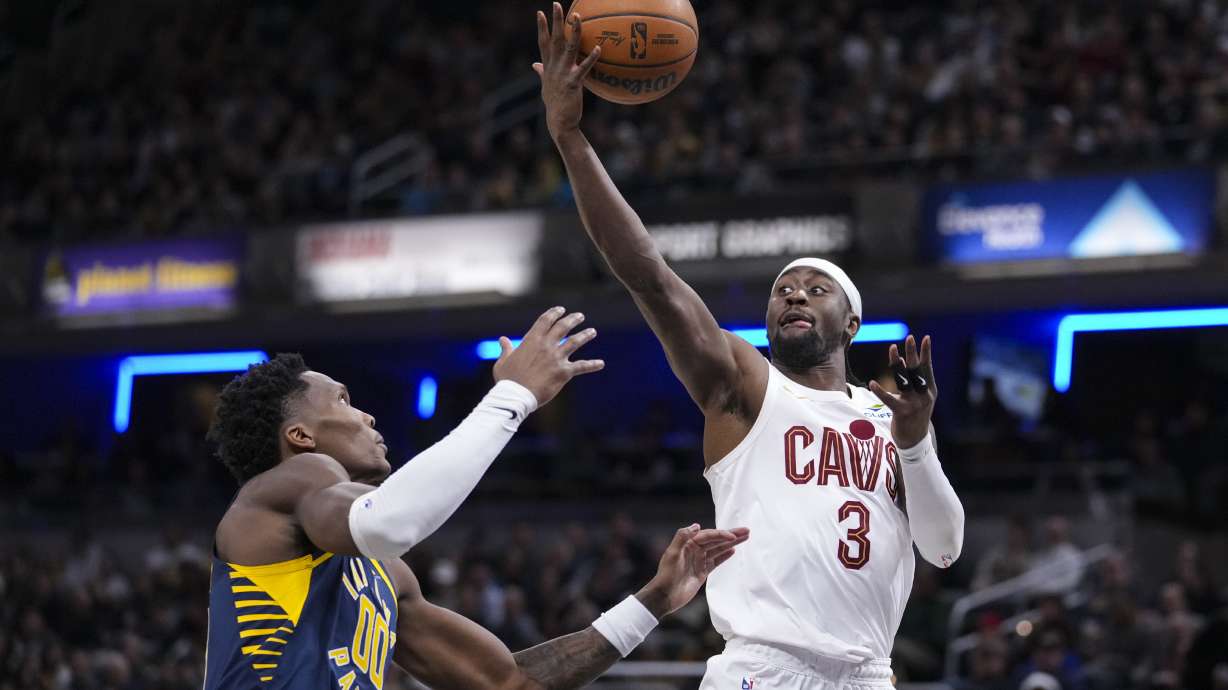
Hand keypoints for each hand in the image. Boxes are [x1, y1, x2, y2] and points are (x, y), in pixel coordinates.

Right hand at [493, 306, 603, 406]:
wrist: (516, 396)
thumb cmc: (508, 380)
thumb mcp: (503, 362)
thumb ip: (506, 349)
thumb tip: (503, 339)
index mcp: (531, 340)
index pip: (545, 321)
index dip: (554, 313)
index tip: (560, 309)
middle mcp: (546, 345)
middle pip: (563, 327)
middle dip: (572, 320)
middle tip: (580, 316)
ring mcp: (556, 358)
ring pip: (575, 342)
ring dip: (585, 335)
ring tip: (592, 331)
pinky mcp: (564, 372)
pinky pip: (581, 366)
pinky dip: (592, 365)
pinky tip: (601, 363)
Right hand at [533, 2, 600, 139]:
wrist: (559, 122)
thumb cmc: (555, 104)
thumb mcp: (545, 85)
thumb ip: (541, 72)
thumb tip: (534, 64)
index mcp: (547, 66)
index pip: (543, 42)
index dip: (541, 27)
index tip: (540, 12)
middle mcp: (553, 67)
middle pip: (554, 39)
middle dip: (555, 21)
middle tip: (556, 4)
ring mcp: (562, 74)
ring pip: (569, 48)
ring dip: (573, 31)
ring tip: (577, 16)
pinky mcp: (573, 83)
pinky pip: (584, 67)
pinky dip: (591, 57)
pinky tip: (598, 47)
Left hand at [636, 524, 749, 617]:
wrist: (665, 596)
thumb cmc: (666, 575)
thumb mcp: (672, 554)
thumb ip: (682, 537)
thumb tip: (697, 525)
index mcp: (687, 543)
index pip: (708, 536)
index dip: (721, 535)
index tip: (733, 537)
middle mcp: (694, 550)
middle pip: (716, 540)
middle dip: (731, 535)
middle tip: (746, 531)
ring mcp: (699, 561)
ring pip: (718, 549)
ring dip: (731, 543)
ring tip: (745, 538)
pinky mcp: (702, 572)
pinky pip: (715, 561)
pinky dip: (724, 555)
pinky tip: (733, 550)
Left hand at [868, 334, 936, 448]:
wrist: (915, 441)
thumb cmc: (915, 416)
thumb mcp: (919, 398)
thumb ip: (913, 382)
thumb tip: (903, 362)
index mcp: (930, 390)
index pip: (927, 368)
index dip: (926, 352)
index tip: (925, 338)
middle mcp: (924, 395)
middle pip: (917, 369)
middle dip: (913, 352)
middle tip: (910, 337)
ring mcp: (914, 403)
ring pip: (904, 378)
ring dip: (897, 363)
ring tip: (892, 348)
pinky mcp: (902, 412)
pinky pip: (889, 399)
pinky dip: (880, 391)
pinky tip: (872, 383)